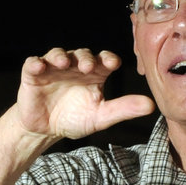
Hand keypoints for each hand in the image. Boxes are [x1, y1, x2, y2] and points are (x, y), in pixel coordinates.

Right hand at [17, 47, 154, 139]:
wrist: (46, 130)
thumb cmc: (75, 119)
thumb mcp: (101, 117)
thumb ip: (123, 109)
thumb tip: (151, 106)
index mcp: (94, 73)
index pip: (104, 59)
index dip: (108, 59)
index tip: (113, 64)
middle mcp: (75, 66)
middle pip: (82, 54)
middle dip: (86, 58)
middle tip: (89, 67)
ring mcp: (54, 68)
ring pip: (58, 54)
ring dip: (61, 56)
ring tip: (64, 63)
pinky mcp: (33, 73)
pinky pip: (33, 63)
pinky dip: (36, 63)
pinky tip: (39, 66)